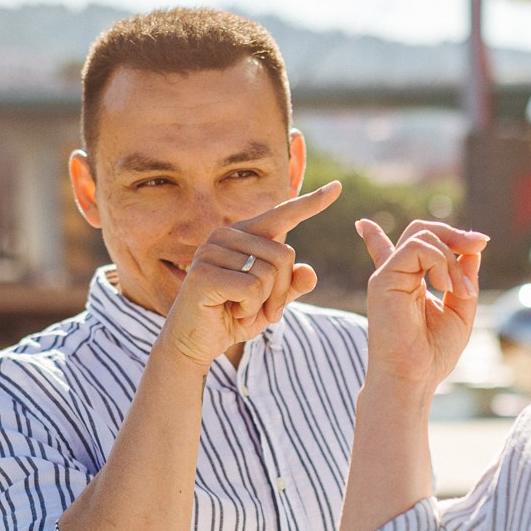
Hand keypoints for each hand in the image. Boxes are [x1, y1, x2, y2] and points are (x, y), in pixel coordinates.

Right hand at [162, 183, 341, 366]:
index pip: (282, 215)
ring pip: (269, 274)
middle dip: (282, 292)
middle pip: (285, 255)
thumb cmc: (232, 317)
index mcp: (243, 235)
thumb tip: (310, 272)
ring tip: (243, 310)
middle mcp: (225, 236)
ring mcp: (211, 252)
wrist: (194, 343)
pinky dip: (251, 308)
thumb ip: (291, 286)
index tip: (337, 187)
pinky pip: (252, 288)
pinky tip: (231, 311)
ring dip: (264, 303)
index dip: (311, 203)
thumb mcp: (271, 302)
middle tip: (264, 311)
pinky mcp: (204, 274)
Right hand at [356, 217, 485, 395]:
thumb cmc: (432, 353)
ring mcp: (388, 275)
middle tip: (481, 245)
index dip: (443, 233)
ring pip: (422, 235)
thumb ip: (464, 279)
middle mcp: (397, 275)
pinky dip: (440, 261)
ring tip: (462, 290)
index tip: (479, 240)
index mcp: (411, 282)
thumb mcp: (460, 310)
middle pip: (422, 231)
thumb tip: (473, 249)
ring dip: (452, 257)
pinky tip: (447, 287)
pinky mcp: (383, 280)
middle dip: (455, 234)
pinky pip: (416, 248)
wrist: (412, 378)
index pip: (411, 246)